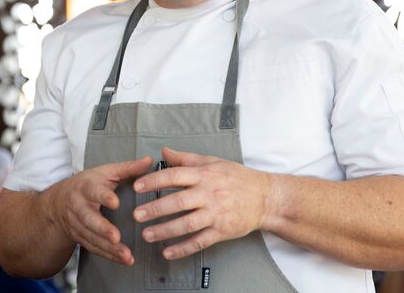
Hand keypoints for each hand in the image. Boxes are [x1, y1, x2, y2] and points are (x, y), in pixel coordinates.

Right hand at [49, 156, 151, 265]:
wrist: (58, 202)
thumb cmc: (87, 184)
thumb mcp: (105, 172)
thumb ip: (128, 168)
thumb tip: (149, 160)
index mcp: (85, 187)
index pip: (94, 191)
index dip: (103, 197)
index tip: (115, 202)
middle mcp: (78, 206)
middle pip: (89, 219)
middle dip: (102, 229)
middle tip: (116, 237)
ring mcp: (77, 224)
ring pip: (91, 237)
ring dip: (108, 248)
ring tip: (126, 255)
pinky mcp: (81, 238)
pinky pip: (94, 248)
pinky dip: (109, 256)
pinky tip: (124, 260)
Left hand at [132, 147, 273, 259]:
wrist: (266, 198)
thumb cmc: (239, 178)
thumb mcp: (213, 162)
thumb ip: (186, 158)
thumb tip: (164, 151)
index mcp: (205, 175)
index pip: (175, 176)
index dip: (154, 181)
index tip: (138, 186)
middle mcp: (209, 194)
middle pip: (178, 202)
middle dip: (155, 209)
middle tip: (137, 215)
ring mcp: (216, 214)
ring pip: (187, 224)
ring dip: (165, 231)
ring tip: (147, 235)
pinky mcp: (222, 231)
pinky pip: (200, 241)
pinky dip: (183, 248)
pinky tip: (168, 252)